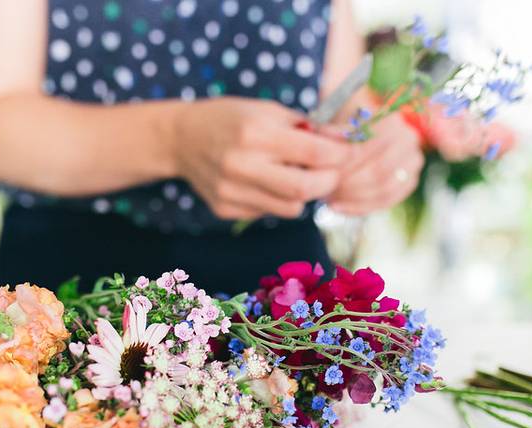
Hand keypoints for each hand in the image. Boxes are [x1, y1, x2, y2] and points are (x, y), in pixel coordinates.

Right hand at [172, 97, 355, 220]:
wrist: (181, 139)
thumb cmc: (231, 119)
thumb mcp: (268, 110)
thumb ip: (308, 127)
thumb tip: (348, 141)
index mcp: (256, 132)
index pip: (316, 153)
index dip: (342, 155)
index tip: (350, 152)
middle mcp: (242, 165)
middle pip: (306, 189)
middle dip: (329, 181)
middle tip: (331, 172)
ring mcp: (232, 191)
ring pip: (291, 208)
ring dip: (304, 194)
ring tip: (294, 174)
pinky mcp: (226, 209)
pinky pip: (268, 212)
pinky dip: (277, 200)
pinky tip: (263, 182)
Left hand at [325, 113, 423, 215]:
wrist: (365, 130)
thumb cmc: (348, 125)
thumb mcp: (338, 121)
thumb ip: (333, 131)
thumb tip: (326, 140)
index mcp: (392, 121)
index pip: (368, 150)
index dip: (344, 165)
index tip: (324, 175)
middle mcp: (409, 140)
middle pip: (378, 172)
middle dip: (349, 185)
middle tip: (326, 191)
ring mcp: (412, 163)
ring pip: (383, 190)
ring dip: (353, 198)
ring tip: (330, 199)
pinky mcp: (409, 182)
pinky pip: (386, 201)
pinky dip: (360, 207)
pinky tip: (339, 207)